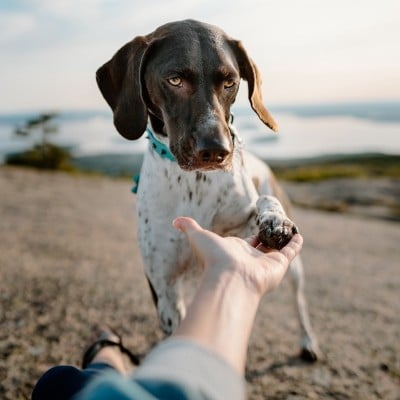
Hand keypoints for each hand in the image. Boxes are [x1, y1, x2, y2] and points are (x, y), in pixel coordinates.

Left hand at [173, 216, 302, 297]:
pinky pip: (290, 251)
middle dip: (268, 240)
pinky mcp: (279, 264)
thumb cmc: (213, 258)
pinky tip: (299, 236)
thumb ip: (188, 227)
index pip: (247, 242)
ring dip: (283, 240)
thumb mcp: (198, 236)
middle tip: (275, 230)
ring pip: (277, 249)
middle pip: (262, 247)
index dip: (252, 236)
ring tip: (290, 230)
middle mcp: (251, 258)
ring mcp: (265, 261)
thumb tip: (175, 220)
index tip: (258, 227)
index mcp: (236, 251)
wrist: (229, 277)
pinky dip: (296, 244)